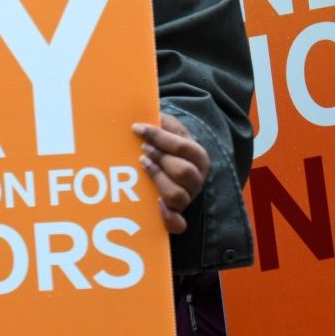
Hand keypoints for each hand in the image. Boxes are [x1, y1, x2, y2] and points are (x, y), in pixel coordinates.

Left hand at [134, 116, 210, 235]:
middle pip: (183, 172)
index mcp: (198, 157)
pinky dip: (168, 218)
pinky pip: (178, 225)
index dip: (159, 137)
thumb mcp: (172, 130)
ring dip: (157, 180)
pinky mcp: (178, 216)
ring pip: (177, 195)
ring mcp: (188, 198)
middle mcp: (196, 179)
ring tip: (142, 165)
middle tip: (141, 150)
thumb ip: (165, 120)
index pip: (183, 147)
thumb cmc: (171, 147)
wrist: (178, 167)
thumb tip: (152, 110)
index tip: (136, 128)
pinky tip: (155, 205)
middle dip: (160, 159)